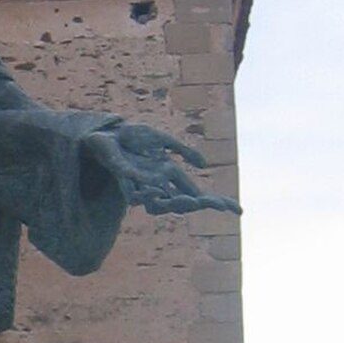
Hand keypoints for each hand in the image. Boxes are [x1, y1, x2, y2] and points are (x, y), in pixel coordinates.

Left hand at [89, 122, 239, 216]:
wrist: (106, 133)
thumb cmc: (132, 137)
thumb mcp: (162, 140)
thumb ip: (182, 150)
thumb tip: (204, 166)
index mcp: (168, 174)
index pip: (195, 193)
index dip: (215, 202)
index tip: (237, 210)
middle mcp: (156, 183)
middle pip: (181, 203)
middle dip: (198, 204)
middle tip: (214, 204)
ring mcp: (139, 184)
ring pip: (159, 205)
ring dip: (173, 203)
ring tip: (192, 202)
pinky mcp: (123, 180)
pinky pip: (135, 195)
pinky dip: (146, 192)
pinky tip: (157, 189)